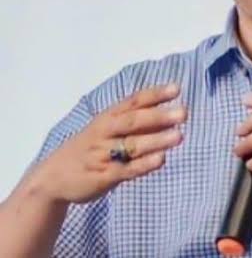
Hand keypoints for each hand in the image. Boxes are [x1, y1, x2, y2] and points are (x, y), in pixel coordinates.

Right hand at [34, 83, 186, 204]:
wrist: (54, 176)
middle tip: (183, 113)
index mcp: (108, 116)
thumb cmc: (91, 146)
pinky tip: (161, 159)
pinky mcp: (104, 175)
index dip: (155, 94)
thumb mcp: (107, 128)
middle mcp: (106, 132)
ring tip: (179, 136)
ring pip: (132, 145)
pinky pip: (127, 169)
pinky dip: (144, 164)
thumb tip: (171, 112)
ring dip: (156, 140)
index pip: (134, 101)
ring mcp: (104, 154)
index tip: (176, 89)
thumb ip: (135, 120)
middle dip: (159, 116)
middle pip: (133, 121)